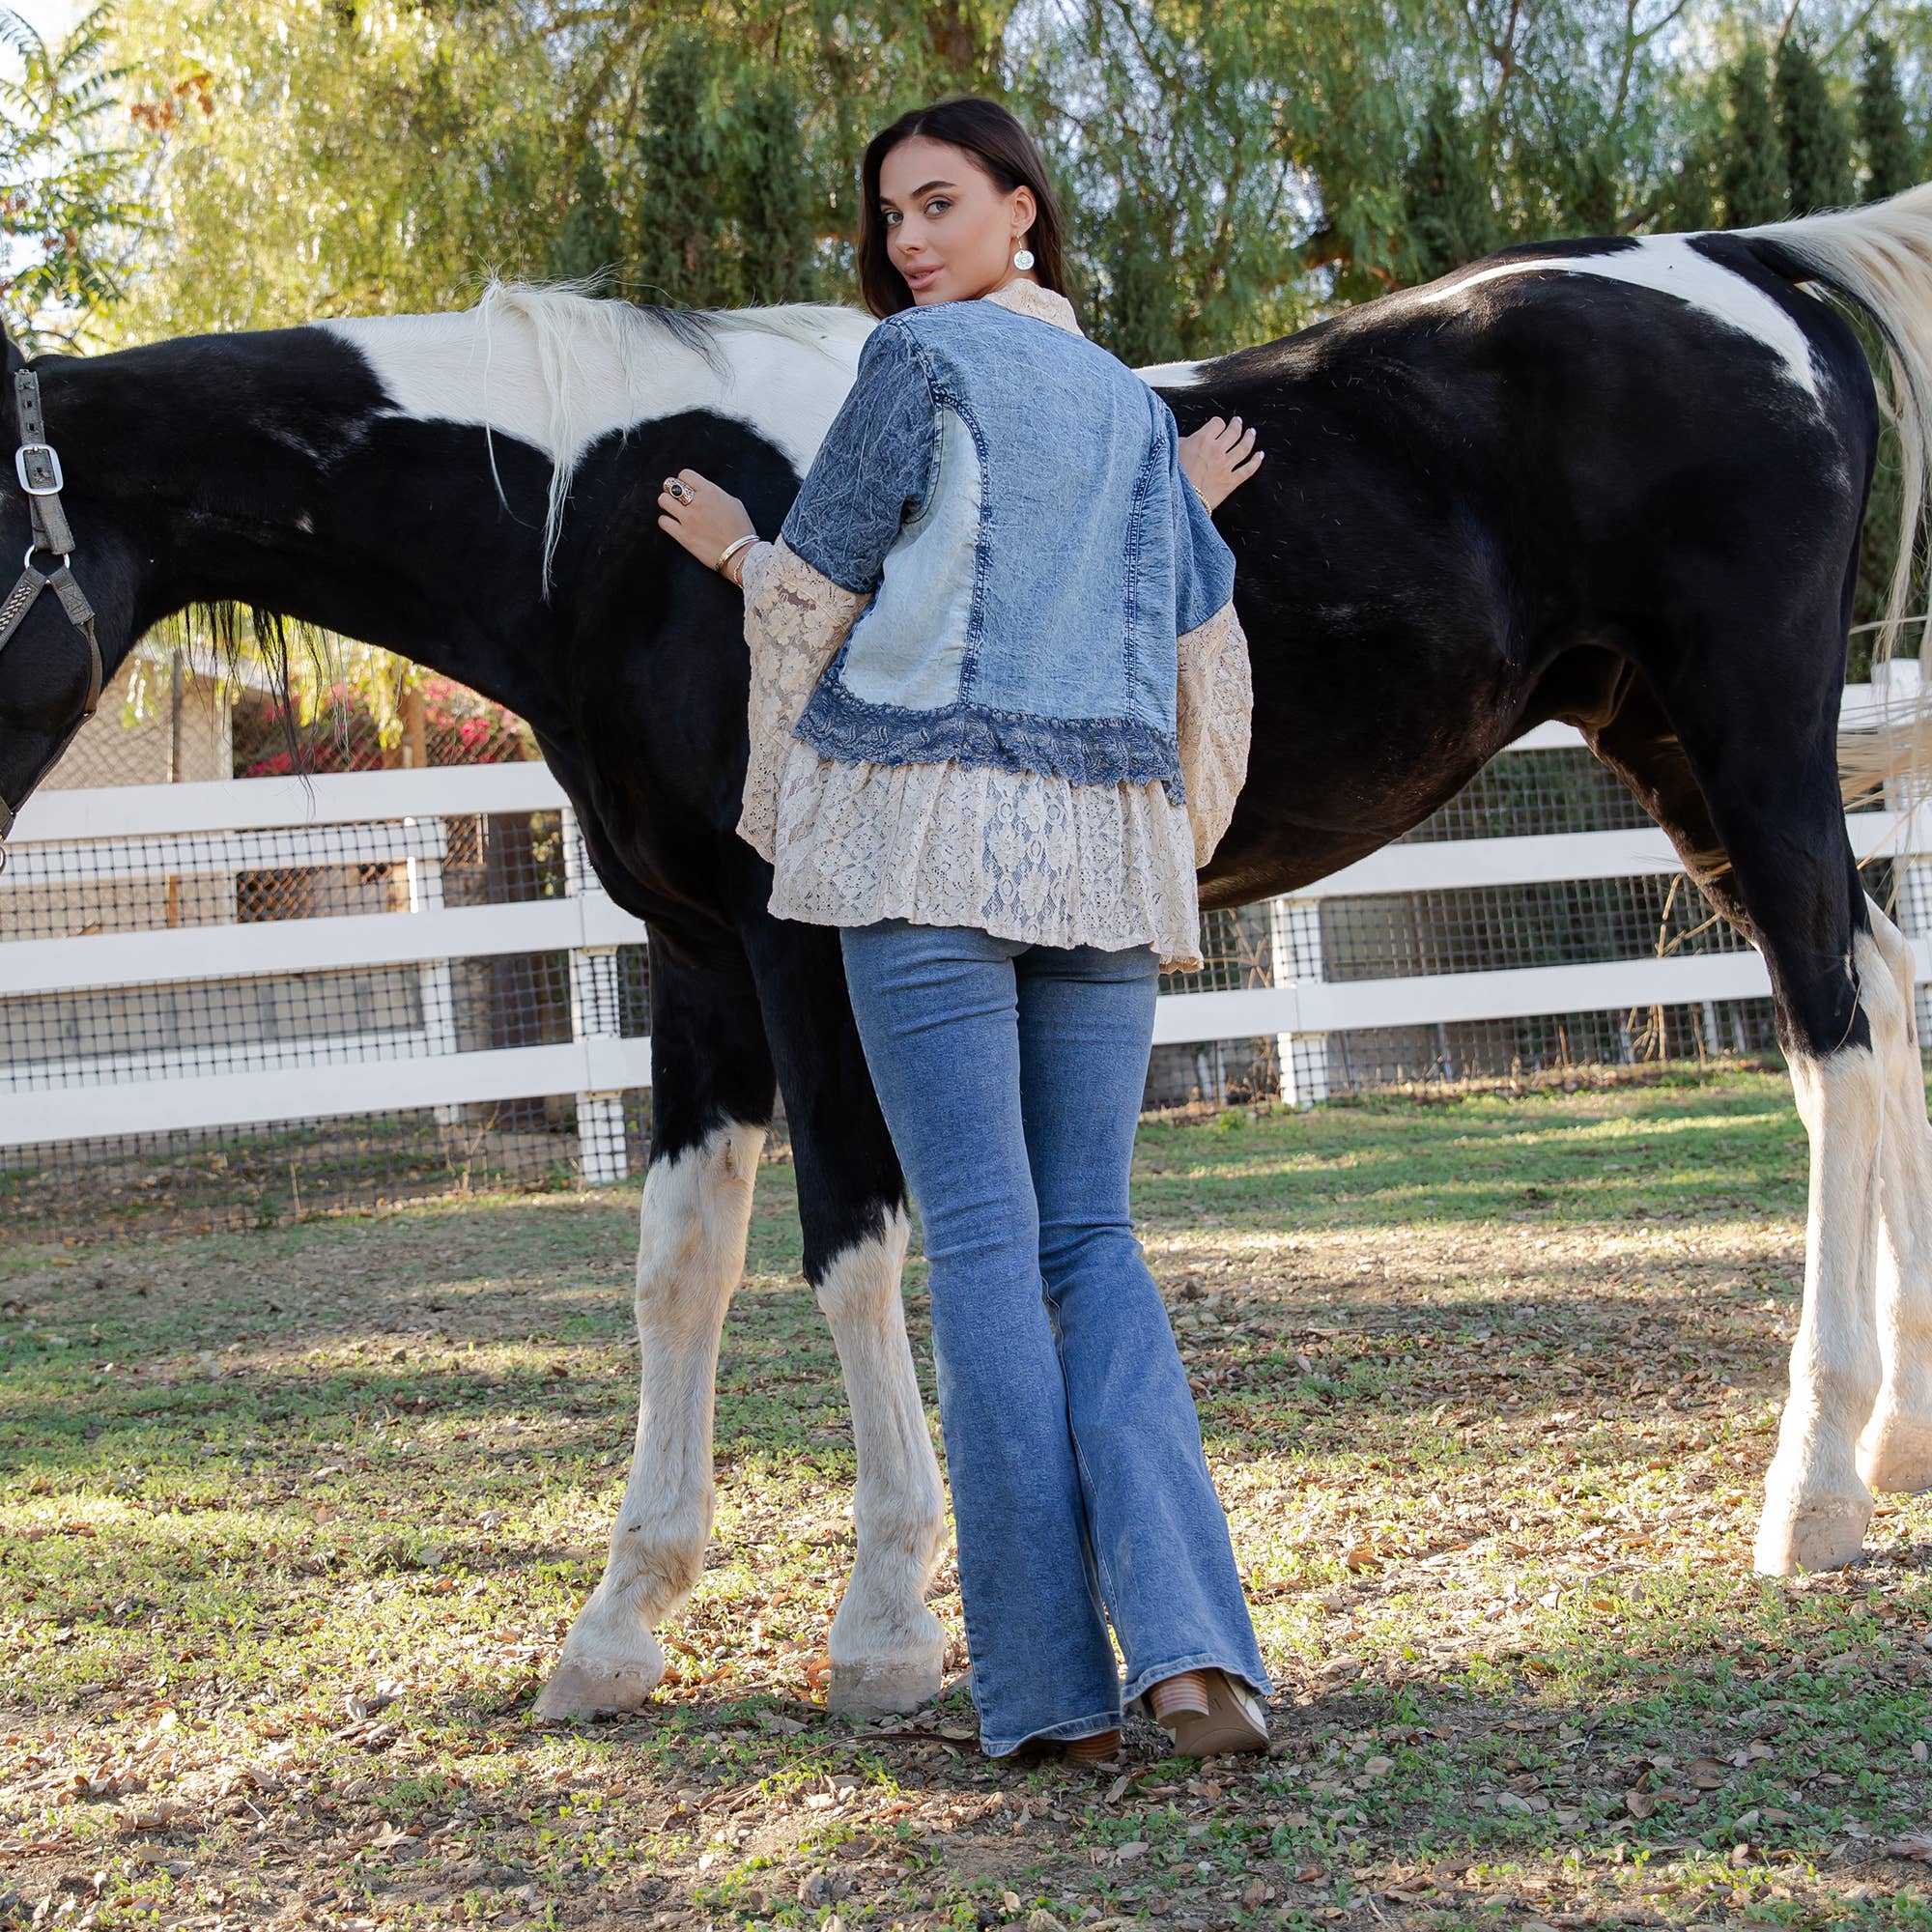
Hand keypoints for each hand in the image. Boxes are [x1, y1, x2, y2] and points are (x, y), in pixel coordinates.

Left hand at [657, 468, 759, 583]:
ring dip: (667, 503)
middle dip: (672, 490)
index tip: (685, 486)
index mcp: (710, 491)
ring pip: (663, 500)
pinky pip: (663, 522)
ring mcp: (688, 519)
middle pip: (671, 485)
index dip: (684, 480)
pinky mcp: (683, 535)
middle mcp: (697, 502)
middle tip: (676, 498)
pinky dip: (665, 521)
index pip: (685, 474)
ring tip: (672, 509)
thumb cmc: (741, 530)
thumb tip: (705, 494)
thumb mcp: (734, 503)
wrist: (740, 553)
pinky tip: (672, 524)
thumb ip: (716, 495)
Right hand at [1178, 414, 1262, 513]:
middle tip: (1238, 422)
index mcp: (1202, 440)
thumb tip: (1188, 440)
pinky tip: (1260, 455)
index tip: (1217, 424)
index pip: (1217, 423)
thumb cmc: (1172, 477)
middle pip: (1233, 432)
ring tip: (1251, 432)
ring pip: (1244, 447)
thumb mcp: (1172, 452)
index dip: (1217, 422)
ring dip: (1249, 438)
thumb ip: (1184, 442)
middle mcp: (1217, 451)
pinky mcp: (1230, 482)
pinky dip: (1256, 461)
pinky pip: (1248, 469)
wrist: (1178, 501)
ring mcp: (1225, 466)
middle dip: (1236, 425)